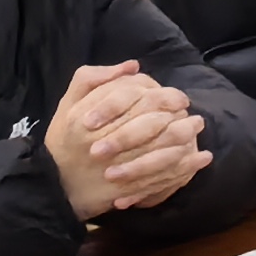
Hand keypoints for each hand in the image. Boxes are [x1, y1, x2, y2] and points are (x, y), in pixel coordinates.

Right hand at [46, 60, 202, 220]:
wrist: (54, 186)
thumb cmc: (63, 142)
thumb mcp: (68, 106)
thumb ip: (93, 80)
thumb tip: (132, 66)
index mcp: (87, 118)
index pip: (133, 99)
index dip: (162, 96)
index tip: (179, 98)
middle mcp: (102, 142)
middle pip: (151, 124)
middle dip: (178, 117)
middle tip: (194, 114)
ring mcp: (115, 168)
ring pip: (159, 151)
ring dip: (185, 139)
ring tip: (198, 129)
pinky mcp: (125, 189)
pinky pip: (161, 177)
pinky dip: (185, 168)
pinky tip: (201, 158)